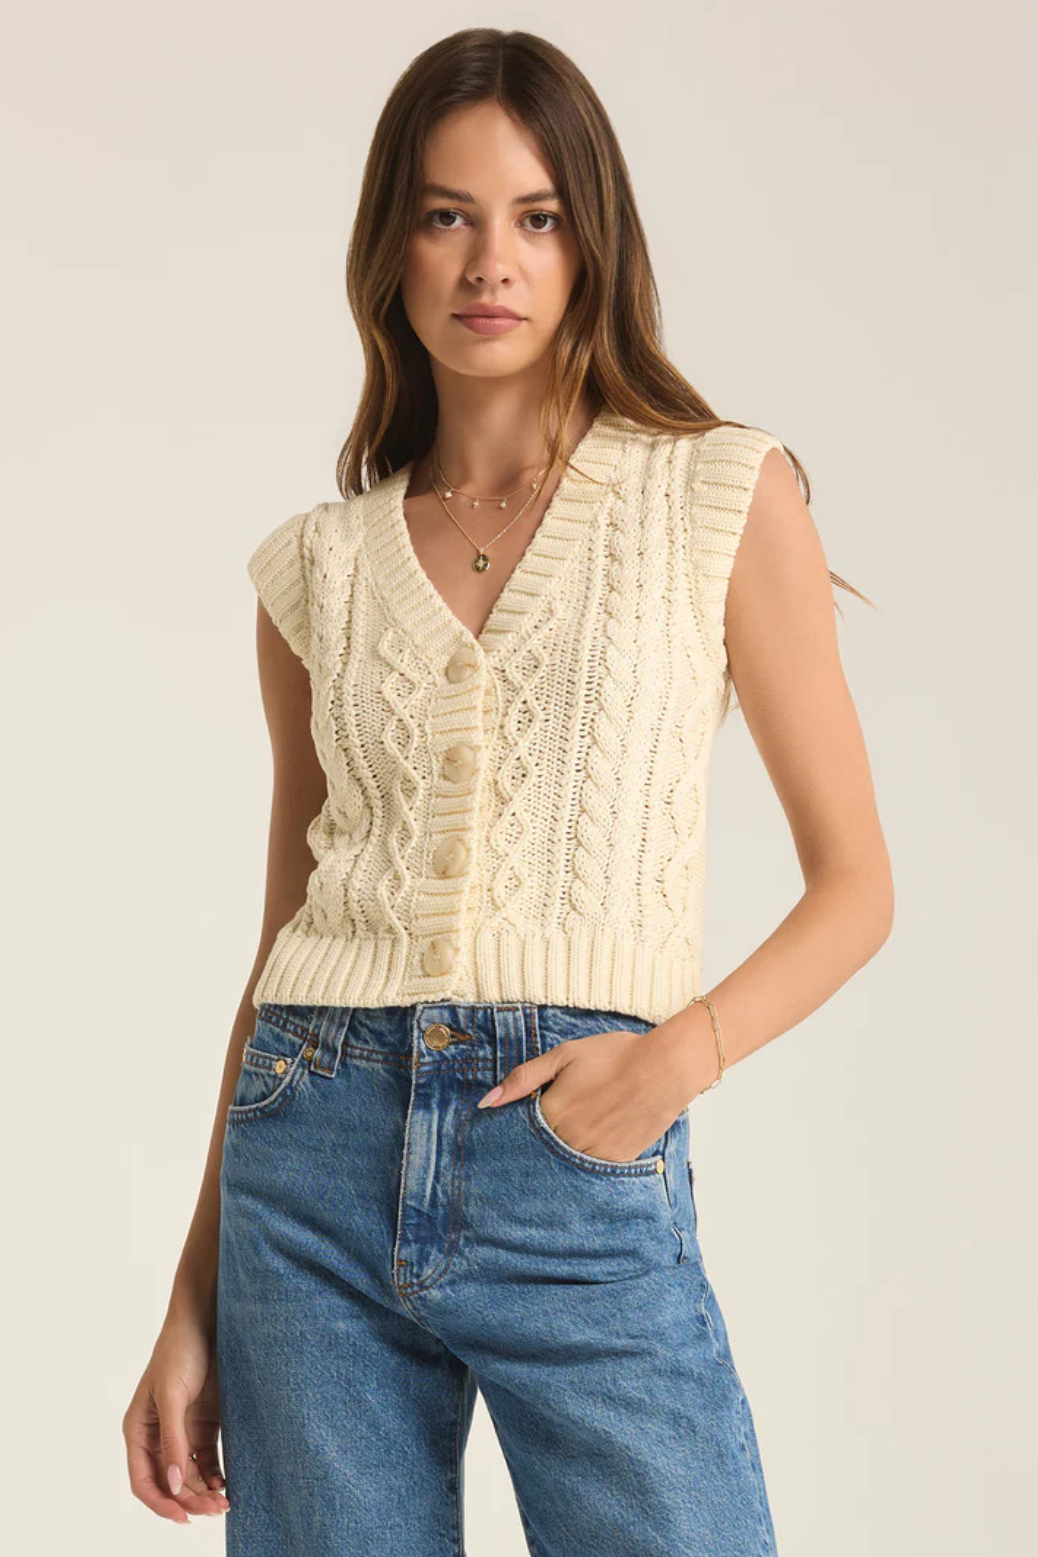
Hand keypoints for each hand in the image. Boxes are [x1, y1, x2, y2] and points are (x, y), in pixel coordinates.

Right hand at [123, 1310, 229, 1523]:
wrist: (207, 1321)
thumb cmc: (180, 1351)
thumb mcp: (172, 1396)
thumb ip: (172, 1440)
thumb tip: (173, 1484)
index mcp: (138, 1431)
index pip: (143, 1481)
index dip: (160, 1503)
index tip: (183, 1518)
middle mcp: (158, 1437)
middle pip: (169, 1483)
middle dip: (189, 1500)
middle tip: (216, 1508)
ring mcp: (183, 1432)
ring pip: (189, 1476)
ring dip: (203, 1492)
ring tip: (225, 1502)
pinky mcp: (205, 1426)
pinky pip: (207, 1462)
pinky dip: (214, 1476)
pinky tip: (227, 1485)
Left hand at [476, 1022, 694, 1161]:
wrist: (664, 1068)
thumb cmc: (614, 1056)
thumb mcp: (564, 1055)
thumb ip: (524, 1077)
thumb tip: (487, 1102)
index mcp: (551, 1112)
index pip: (519, 1131)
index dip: (518, 1127)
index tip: (521, 1123)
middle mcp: (568, 1138)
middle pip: (540, 1150)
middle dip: (537, 1144)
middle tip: (547, 1131)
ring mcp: (592, 1153)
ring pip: (562, 1163)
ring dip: (559, 1154)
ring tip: (574, 1133)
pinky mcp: (614, 1162)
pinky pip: (589, 1170)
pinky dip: (584, 1161)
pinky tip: (592, 1141)